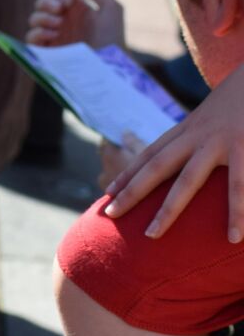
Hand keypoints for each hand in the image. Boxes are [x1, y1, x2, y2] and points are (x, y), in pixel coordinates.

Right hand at [26, 0, 124, 48]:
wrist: (110, 65)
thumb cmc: (114, 37)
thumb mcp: (111, 8)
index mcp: (74, 8)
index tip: (69, 0)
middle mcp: (61, 20)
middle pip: (41, 2)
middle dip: (47, 2)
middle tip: (60, 10)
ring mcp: (52, 35)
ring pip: (33, 18)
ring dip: (42, 17)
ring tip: (58, 25)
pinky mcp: (46, 51)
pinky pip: (30, 38)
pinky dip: (37, 32)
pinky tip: (52, 34)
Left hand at [105, 67, 243, 241]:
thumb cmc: (243, 98)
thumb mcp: (216, 116)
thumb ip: (200, 135)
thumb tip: (186, 157)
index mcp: (189, 129)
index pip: (150, 154)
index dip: (128, 173)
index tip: (107, 193)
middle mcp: (198, 136)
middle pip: (156, 167)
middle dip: (131, 191)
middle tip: (108, 216)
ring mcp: (221, 142)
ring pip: (188, 181)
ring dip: (168, 210)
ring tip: (152, 237)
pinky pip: (240, 186)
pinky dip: (237, 212)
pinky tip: (232, 236)